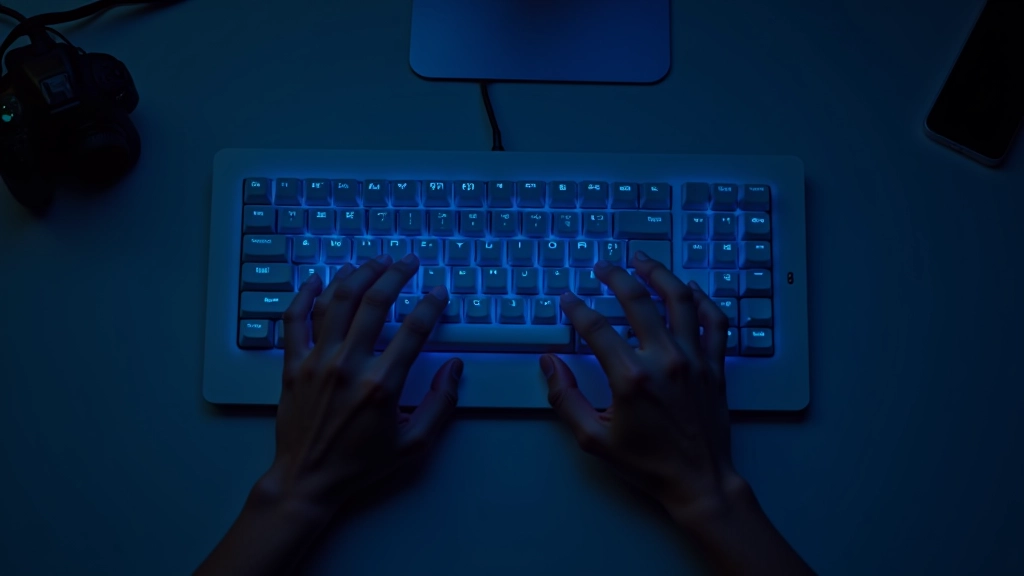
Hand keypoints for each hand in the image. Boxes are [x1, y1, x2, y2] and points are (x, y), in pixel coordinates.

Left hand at [257, 254, 462, 515]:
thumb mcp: (414, 444)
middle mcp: (347, 366)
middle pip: (374, 303)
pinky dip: (305, 295)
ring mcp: (316, 362)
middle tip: (408, 261)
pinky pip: (295, 320)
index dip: (431, 305)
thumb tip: (454, 368)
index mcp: (381, 385)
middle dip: (396, 274)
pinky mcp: (292, 365)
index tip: (439, 292)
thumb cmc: (360, 465)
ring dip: (357, 274)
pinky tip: (318, 279)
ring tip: (373, 261)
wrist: (307, 480)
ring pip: (337, 301)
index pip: (413, 330)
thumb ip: (440, 404)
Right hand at [541, 252, 747, 527]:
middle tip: (603, 266)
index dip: (577, 309)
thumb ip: (565, 398)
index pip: (596, 328)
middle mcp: (664, 360)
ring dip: (659, 274)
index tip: (567, 299)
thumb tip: (549, 364)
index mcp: (631, 377)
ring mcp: (694, 359)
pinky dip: (704, 300)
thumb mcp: (593, 439)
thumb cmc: (647, 464)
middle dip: (615, 277)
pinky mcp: (715, 365)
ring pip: (680, 300)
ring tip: (643, 260)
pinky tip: (691, 289)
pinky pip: (715, 321)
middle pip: (637, 301)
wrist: (698, 481)